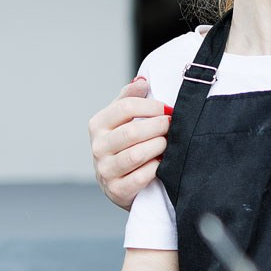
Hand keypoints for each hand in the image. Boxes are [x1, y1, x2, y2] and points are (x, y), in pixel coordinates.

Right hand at [88, 77, 169, 209]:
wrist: (119, 183)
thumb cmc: (125, 145)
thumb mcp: (123, 120)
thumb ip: (130, 98)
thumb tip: (143, 80)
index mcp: (98, 124)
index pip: (125, 107)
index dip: (152, 106)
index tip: (168, 109)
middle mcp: (98, 147)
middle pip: (132, 132)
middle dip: (159, 127)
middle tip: (173, 126)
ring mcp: (105, 170)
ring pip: (136, 155)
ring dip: (159, 148)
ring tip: (168, 144)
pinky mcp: (116, 190)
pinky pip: (141, 177)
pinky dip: (156, 169)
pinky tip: (163, 163)